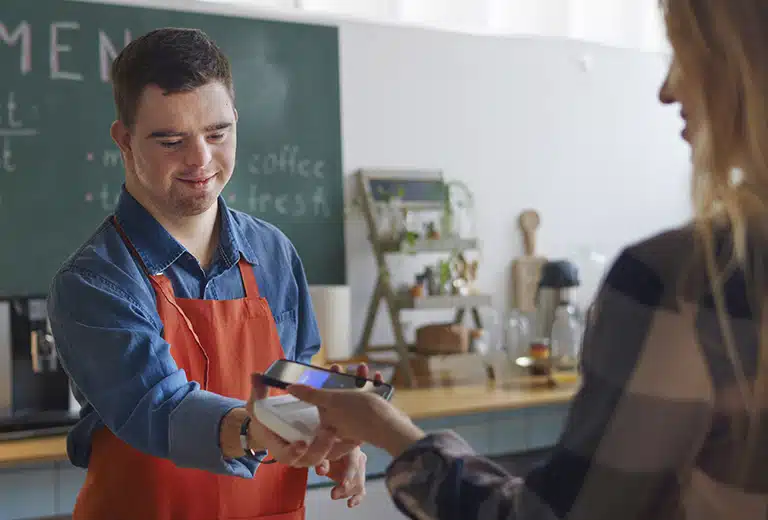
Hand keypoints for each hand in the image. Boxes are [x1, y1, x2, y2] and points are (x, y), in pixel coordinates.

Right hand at [247, 373, 344, 466]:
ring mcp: (313, 451)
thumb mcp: (258, 406)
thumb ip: (258, 392)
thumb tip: (255, 375)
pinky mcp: (326, 446)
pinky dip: (350, 441)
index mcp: (280, 449)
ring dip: (341, 446)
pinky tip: (360, 430)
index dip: (294, 452)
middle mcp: (299, 455)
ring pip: (330, 455)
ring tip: (349, 431)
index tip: (301, 444)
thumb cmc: (265, 418)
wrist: (274, 427)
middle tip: (329, 432)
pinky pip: (340, 448)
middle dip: (322, 447)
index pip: (287, 456)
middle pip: (313, 458)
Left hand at [287, 365, 425, 456]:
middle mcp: (342, 423)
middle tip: (347, 367)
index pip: (322, 399)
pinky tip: (377, 378)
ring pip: (356, 395)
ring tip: (364, 368)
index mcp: (329, 420)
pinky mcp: (374, 418)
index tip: (331, 369)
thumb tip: (289, 388)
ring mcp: (358, 421)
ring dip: (360, 379)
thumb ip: (311, 394)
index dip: (325, 382)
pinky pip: (371, 399)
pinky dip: (374, 387)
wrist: (390, 426)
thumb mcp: (332, 400)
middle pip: (340, 395)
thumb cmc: (358, 413)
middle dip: (345, 379)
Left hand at [315, 446, 366, 507]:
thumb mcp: (322, 452)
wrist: (330, 449)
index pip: (354, 463)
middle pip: (357, 476)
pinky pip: (361, 490)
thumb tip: (321, 471)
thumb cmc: (326, 450)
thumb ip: (322, 461)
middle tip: (333, 495)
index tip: (342, 486)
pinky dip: (356, 498)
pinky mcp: (359, 479)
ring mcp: (360, 469)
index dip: (349, 475)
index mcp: (351, 448)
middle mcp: (359, 457)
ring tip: (334, 495)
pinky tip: (349, 504)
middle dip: (346, 488)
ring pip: (359, 484)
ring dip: (347, 493)